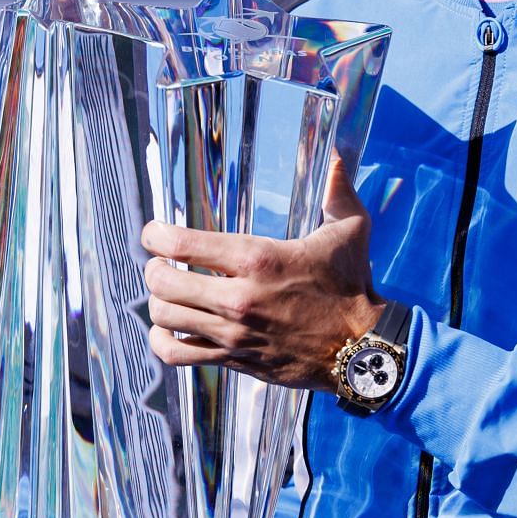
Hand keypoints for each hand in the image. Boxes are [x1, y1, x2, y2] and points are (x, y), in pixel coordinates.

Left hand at [143, 153, 379, 391]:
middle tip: (161, 263)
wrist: (362, 349)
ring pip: (165, 316)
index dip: (156, 235)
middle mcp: (239, 297)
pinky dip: (162, 340)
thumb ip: (338, 190)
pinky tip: (167, 328)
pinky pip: (176, 354)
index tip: (154, 233)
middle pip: (163, 281)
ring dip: (158, 301)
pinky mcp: (235, 359)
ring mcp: (233, 332)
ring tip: (167, 292)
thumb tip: (335, 157)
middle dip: (155, 268)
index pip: (182, 243)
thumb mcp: (350, 230)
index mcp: (258, 258)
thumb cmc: (352, 286)